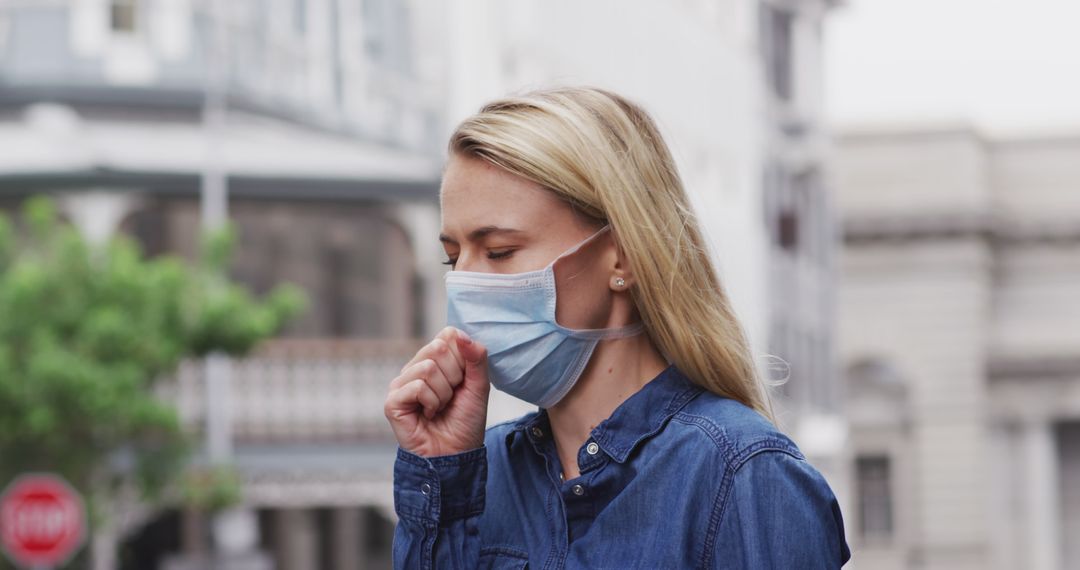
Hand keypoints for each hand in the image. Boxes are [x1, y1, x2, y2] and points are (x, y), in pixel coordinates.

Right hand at [384, 327, 489, 456]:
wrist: (456, 455)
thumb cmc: (465, 422)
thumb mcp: (479, 386)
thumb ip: (476, 358)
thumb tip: (461, 334)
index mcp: (435, 360)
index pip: (448, 335)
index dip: (463, 357)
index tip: (463, 380)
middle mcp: (415, 367)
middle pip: (438, 348)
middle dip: (454, 377)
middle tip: (451, 397)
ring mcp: (402, 384)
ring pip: (427, 368)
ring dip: (443, 393)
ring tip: (440, 407)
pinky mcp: (392, 401)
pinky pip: (417, 387)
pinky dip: (431, 403)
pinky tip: (428, 415)